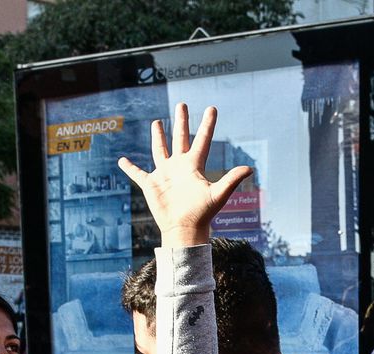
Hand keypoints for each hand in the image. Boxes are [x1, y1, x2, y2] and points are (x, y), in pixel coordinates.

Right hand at [117, 104, 253, 247]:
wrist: (184, 229)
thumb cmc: (202, 214)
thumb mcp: (218, 194)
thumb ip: (232, 180)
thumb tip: (250, 168)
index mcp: (194, 165)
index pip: (202, 139)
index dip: (208, 124)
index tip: (212, 108)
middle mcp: (179, 166)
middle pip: (180, 137)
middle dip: (181, 121)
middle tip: (182, 105)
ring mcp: (165, 175)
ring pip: (160, 150)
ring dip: (158, 136)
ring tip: (157, 122)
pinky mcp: (151, 185)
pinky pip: (138, 174)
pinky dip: (129, 168)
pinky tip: (122, 161)